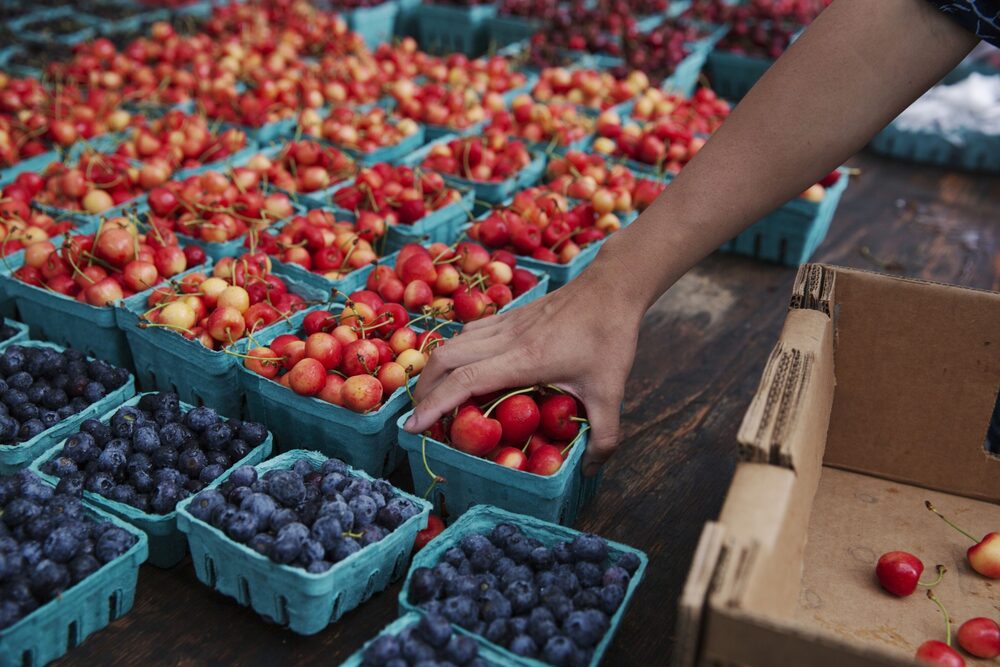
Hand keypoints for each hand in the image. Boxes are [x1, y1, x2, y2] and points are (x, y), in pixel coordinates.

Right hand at [404, 262, 642, 475]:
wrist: (611, 287)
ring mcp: (505, 324)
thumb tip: (589, 469)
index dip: (434, 405)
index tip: (412, 426)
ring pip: (452, 342)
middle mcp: (506, 339)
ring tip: (432, 395)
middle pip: (444, 359)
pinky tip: (461, 366)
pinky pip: (469, 332)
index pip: (464, 380)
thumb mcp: (611, 391)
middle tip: (418, 416)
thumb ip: (604, 435)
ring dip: (434, 369)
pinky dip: (454, 351)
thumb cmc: (609, 337)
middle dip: (423, 389)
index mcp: (523, 360)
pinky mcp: (510, 315)